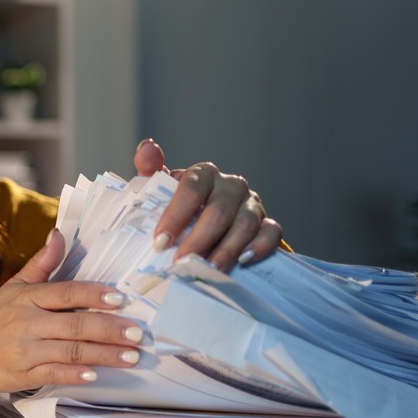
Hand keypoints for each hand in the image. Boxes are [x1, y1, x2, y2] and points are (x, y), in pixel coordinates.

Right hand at [0, 230, 144, 400]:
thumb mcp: (13, 287)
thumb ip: (41, 263)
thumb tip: (60, 234)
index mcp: (27, 298)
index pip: (66, 293)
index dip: (93, 295)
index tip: (120, 299)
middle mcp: (27, 323)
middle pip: (75, 325)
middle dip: (109, 330)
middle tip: (138, 334)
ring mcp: (26, 350)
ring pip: (71, 351)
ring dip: (104, 355)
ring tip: (131, 357)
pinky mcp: (24, 375)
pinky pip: (54, 375)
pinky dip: (75, 375)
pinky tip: (96, 375)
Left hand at [133, 138, 280, 270]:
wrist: (207, 220)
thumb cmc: (181, 204)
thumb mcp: (162, 188)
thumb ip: (151, 170)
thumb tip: (147, 147)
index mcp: (204, 174)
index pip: (191, 189)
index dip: (175, 215)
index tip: (160, 241)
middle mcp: (231, 185)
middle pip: (218, 211)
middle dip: (198, 240)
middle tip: (181, 262)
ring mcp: (252, 203)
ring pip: (244, 224)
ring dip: (226, 250)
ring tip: (208, 270)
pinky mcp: (267, 222)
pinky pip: (270, 232)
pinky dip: (259, 247)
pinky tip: (243, 261)